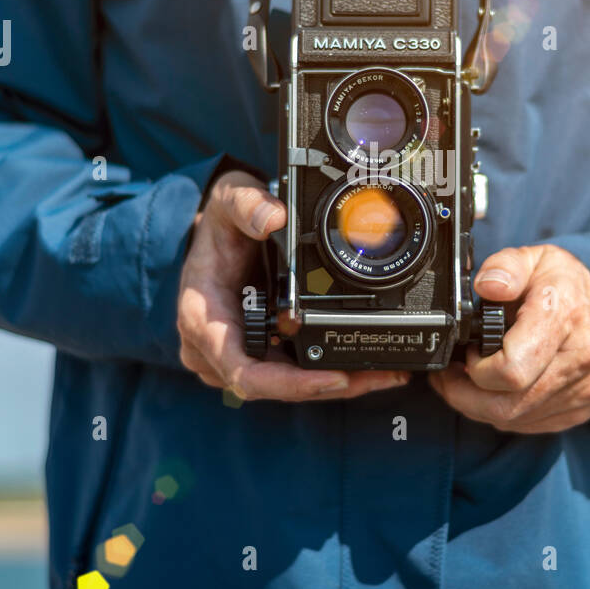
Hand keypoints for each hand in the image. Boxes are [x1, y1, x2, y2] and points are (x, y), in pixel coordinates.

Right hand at [177, 170, 409, 400]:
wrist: (217, 235)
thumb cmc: (218, 225)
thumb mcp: (227, 201)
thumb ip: (246, 204)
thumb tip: (273, 218)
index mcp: (203, 320)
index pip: (245, 371)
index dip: (291, 384)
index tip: (335, 379)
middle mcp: (215, 349)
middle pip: (276, 387)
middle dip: (330, 386)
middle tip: (382, 375)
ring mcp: (236, 357)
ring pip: (288, 386)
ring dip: (337, 383)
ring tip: (386, 372)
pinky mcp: (257, 355)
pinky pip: (291, 375)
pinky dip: (326, 372)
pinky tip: (366, 366)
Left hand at [429, 244, 589, 432]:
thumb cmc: (570, 287)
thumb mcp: (537, 258)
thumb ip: (506, 266)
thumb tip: (486, 285)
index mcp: (562, 317)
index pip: (510, 368)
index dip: (476, 367)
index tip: (470, 350)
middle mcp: (579, 358)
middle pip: (507, 404)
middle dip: (464, 396)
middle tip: (450, 376)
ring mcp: (584, 389)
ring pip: (515, 419)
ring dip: (480, 407)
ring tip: (468, 382)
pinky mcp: (583, 409)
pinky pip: (531, 424)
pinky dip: (505, 414)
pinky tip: (496, 392)